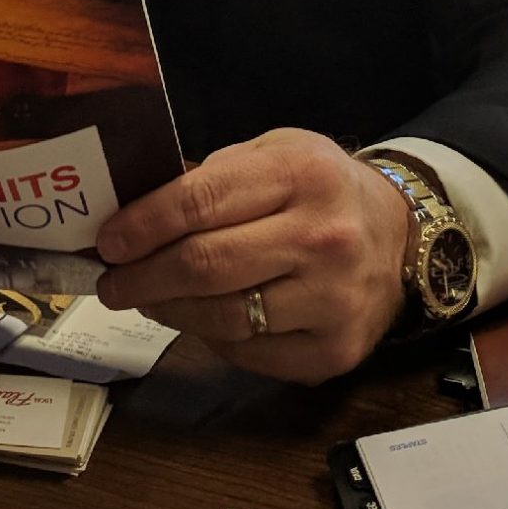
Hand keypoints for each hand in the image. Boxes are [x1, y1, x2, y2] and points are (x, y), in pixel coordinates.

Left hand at [94, 128, 413, 383]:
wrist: (399, 234)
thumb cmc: (318, 190)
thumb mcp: (272, 154)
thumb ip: (209, 180)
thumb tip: (132, 216)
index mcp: (301, 173)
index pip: (202, 201)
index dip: (144, 225)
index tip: (108, 242)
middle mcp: (324, 236)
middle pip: (206, 265)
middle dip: (143, 276)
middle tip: (112, 282)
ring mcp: (333, 299)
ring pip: (222, 318)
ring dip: (170, 311)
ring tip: (147, 298)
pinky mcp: (335, 349)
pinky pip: (249, 354)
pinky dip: (213, 338)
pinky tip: (201, 319)